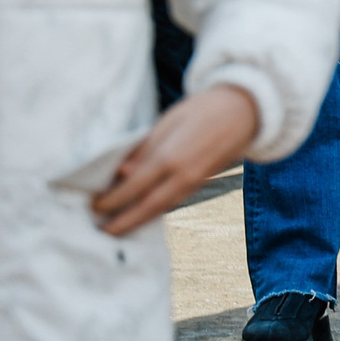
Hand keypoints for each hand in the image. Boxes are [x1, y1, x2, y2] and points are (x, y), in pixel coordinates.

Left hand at [92, 84, 258, 236]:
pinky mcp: (202, 183)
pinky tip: (143, 213)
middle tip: (101, 233)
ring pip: (161, 209)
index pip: (133, 186)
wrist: (246, 110)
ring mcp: (195, 182)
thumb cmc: (204, 108)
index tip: (93, 206)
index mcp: (171, 157)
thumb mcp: (169, 121)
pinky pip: (174, 202)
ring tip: (117, 228)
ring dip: (138, 221)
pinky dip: (155, 212)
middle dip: (123, 223)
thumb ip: (145, 148)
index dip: (111, 199)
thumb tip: (122, 171)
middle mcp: (183, 176)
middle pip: (147, 208)